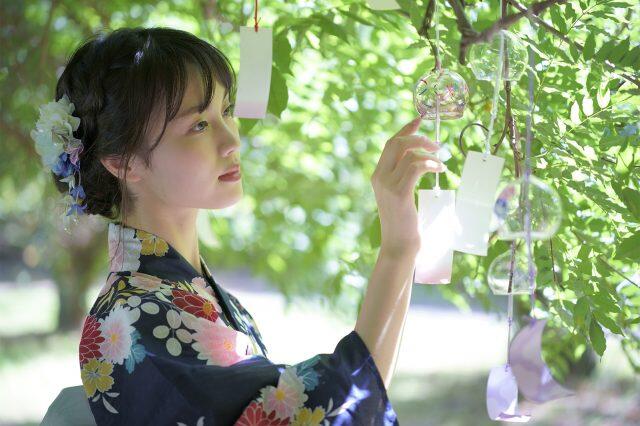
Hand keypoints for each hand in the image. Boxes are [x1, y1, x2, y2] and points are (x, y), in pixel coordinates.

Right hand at [370, 115, 444, 255]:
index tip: (420, 119)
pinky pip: (416, 167)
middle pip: (396, 143)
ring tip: (441, 160)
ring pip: (409, 154)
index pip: (390, 144)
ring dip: (429, 152)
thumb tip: (419, 159)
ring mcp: (387, 185)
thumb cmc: (404, 222)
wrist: (399, 244)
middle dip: (418, 137)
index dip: (405, 129)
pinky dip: (430, 164)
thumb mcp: (400, 195)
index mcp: (377, 175)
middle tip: (437, 143)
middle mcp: (379, 177)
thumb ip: (403, 177)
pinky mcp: (400, 193)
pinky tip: (439, 168)